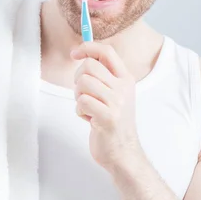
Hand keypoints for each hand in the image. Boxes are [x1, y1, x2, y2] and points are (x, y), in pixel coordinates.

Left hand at [71, 42, 140, 170]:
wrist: (123, 152)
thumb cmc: (112, 122)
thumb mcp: (114, 94)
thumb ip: (103, 75)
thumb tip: (84, 54)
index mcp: (125, 79)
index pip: (107, 51)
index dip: (88, 47)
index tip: (75, 53)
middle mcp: (123, 88)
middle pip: (89, 65)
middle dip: (78, 78)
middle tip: (83, 93)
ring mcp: (117, 102)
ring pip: (83, 83)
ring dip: (78, 96)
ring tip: (87, 108)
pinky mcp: (108, 117)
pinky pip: (82, 102)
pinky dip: (79, 111)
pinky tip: (89, 120)